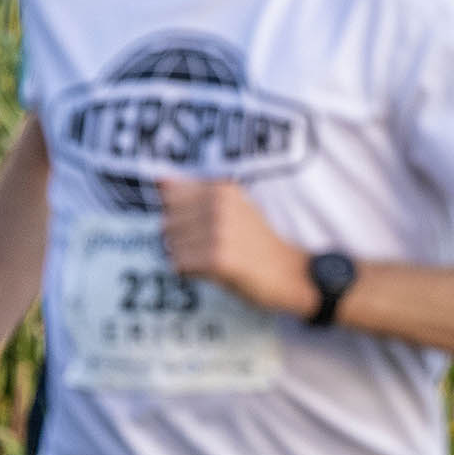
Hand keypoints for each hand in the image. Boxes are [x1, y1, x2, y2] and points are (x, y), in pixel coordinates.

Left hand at [157, 177, 316, 315]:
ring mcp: (218, 231)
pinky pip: (179, 265)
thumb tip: (160, 180)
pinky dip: (191, 272)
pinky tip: (214, 271)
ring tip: (215, 258)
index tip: (203, 226)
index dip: (181, 218)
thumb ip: (195, 194)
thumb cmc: (257, 243)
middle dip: (181, 240)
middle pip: (167, 224)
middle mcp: (219, 205)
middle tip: (211, 248)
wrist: (293, 274)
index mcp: (222, 188)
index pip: (170, 197)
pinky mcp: (217, 258)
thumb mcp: (231, 209)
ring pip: (171, 246)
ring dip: (187, 258)